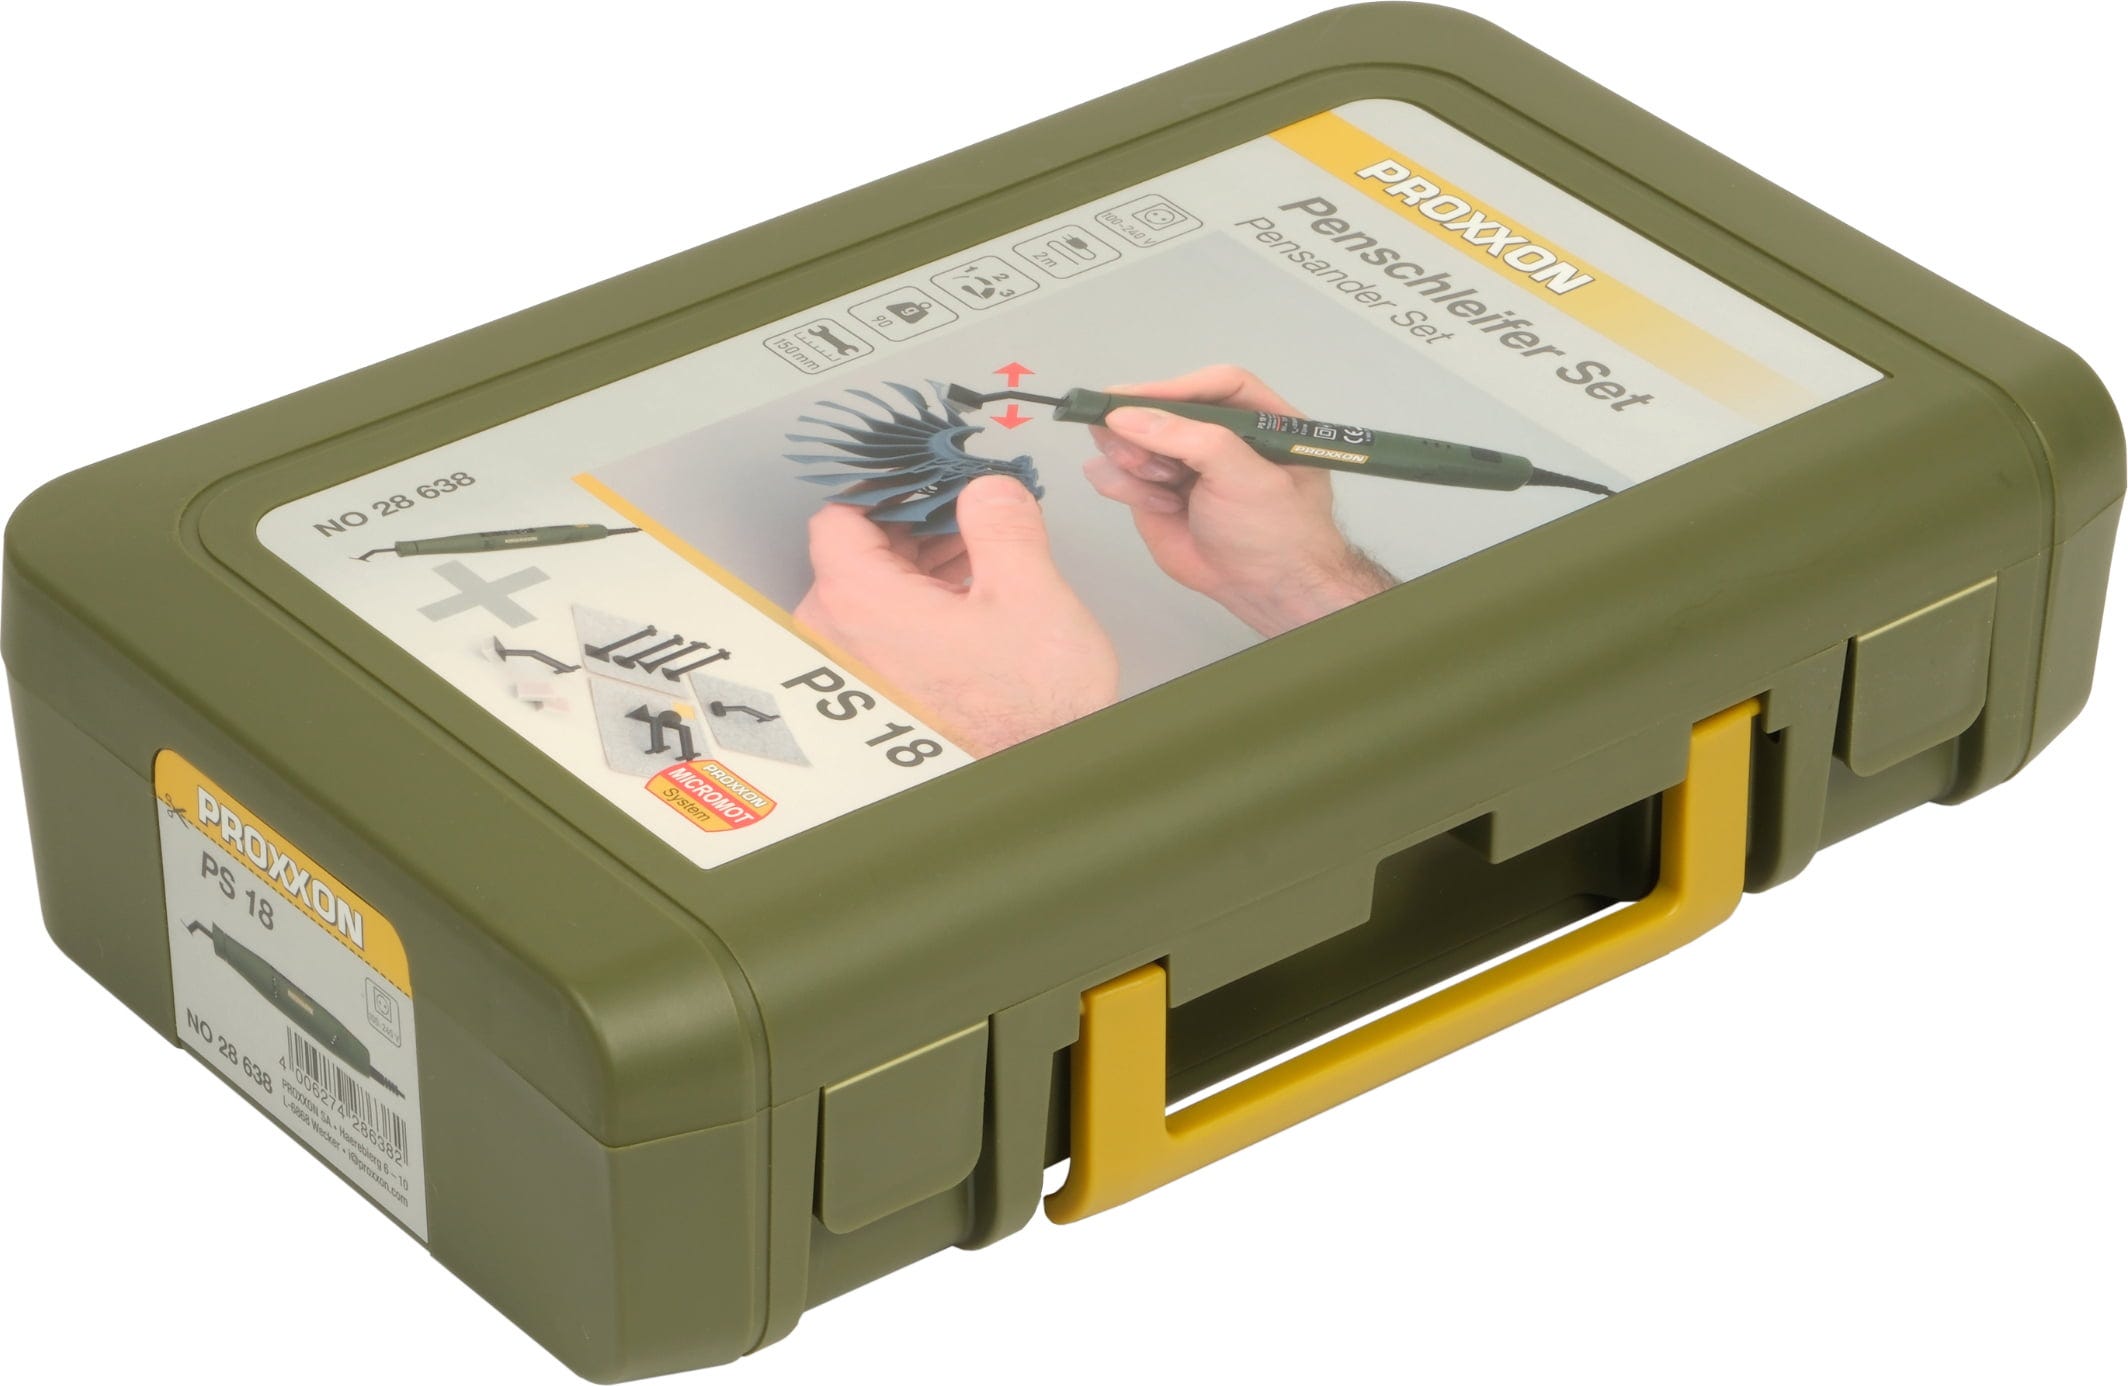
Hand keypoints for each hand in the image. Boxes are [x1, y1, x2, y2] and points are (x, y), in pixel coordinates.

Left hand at [793, 476, 1118, 755]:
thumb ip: (1001, 520)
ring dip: (919, 567)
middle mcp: (837, 638)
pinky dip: (915, 605)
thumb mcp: (1029, 592)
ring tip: (979, 564)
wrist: (1032, 782)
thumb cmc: (1028, 711)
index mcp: (859, 602)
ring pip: (869, 589)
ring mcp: (850, 671)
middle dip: (915, 528)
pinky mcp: (871, 694)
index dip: (891, 490)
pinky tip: (967, 604)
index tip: (932, 484)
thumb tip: (986, 486)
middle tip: (970, 521)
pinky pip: (878, 628)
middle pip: (856, 551)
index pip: (840, 514)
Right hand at [1082, 364, 1395, 636]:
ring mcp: (1181, 465)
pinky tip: (1156, 504)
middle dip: (1141, 426)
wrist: (1264, 592)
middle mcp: (1216, 437)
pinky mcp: (1153, 494)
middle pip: (1161, 409)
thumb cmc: (1276, 533)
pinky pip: (1117, 473)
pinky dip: (1121, 485)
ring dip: (1131, 457)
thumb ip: (1188, 437)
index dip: (1173, 388)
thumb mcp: (1243, 475)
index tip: (1134, 400)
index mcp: (1256, 420)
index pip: (1211, 386)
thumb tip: (1125, 416)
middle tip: (1133, 451)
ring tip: (1158, 487)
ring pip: (1129, 437)